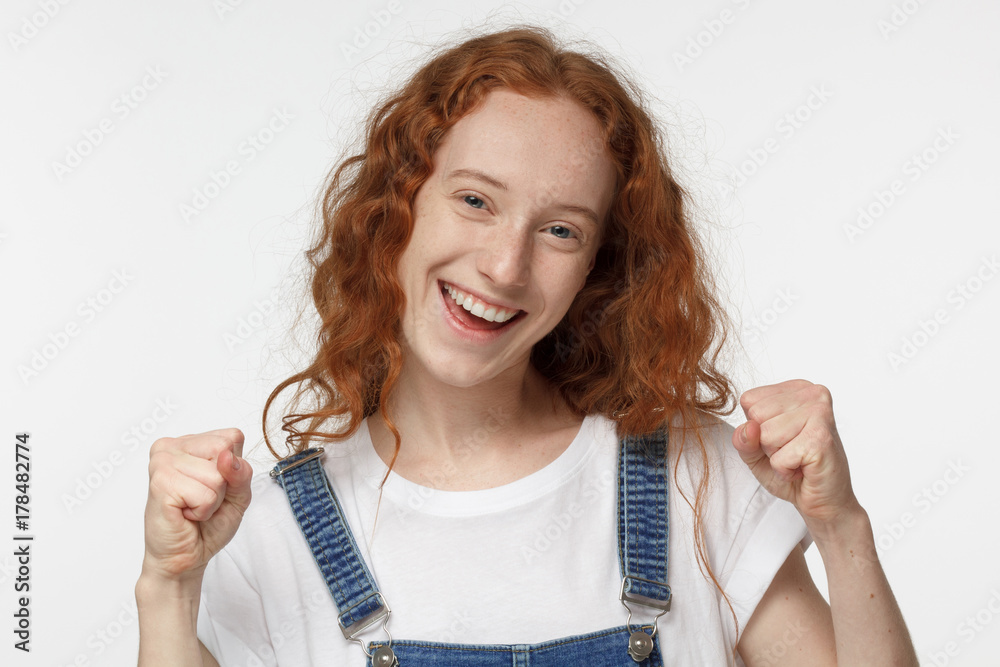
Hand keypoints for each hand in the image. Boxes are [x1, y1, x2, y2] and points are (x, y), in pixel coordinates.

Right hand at [141, 428, 252, 579]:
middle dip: (223, 484)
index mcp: (191, 442)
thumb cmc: (209, 524)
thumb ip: (241, 472)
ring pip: (217, 475)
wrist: (185, 557)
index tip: (215, 486)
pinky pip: (205, 494)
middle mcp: (172, 446)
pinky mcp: (160, 483)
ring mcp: (162, 462)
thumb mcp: (239, 495)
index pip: (232, 437)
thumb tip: (226, 456)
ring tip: (192, 507)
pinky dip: (203, 510)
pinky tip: (185, 514)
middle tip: (202, 498)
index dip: (233, 468)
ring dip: (212, 500)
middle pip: (224, 451)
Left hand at [732, 379, 860, 527]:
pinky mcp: (821, 438)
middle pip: (756, 415)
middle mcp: (811, 394)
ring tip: (798, 458)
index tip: (781, 437)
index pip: (749, 400)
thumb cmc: (792, 469)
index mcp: (795, 389)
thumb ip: (743, 438)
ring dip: (776, 457)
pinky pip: (778, 457)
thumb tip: (748, 428)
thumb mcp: (755, 451)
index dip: (756, 428)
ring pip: (765, 435)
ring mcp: (819, 413)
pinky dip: (784, 470)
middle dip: (765, 443)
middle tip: (791, 450)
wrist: (824, 499)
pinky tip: (803, 468)